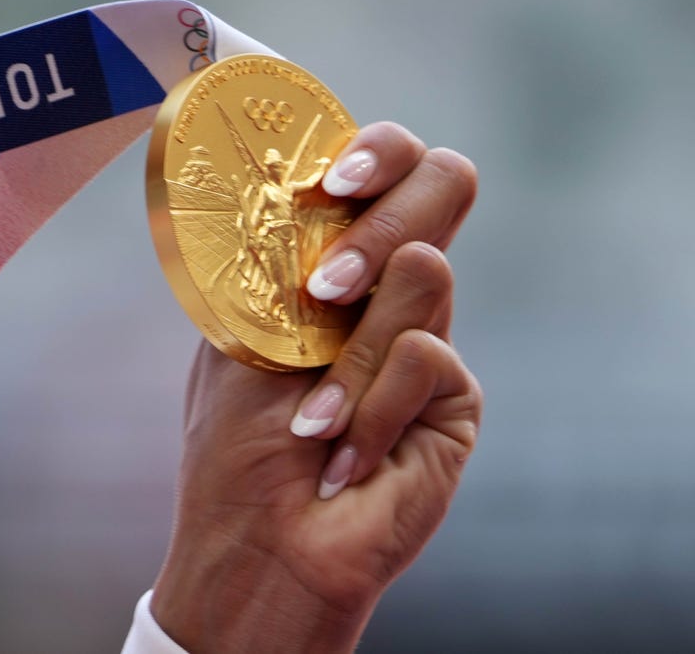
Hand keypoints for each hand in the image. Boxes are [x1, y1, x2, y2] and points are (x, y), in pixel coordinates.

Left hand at [149, 123, 481, 652]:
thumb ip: (284, 257)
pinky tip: (342, 457)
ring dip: (345, 354)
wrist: (261, 542)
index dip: (373, 152)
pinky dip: (367, 407)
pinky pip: (425, 355)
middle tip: (326, 287)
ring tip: (308, 420)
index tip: (325, 187)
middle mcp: (393, 290)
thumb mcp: (244, 333)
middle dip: (381, 221)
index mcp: (339, 264)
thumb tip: (304, 182)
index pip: (384, 167)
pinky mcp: (456, 396)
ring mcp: (430, 336)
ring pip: (424, 272)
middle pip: (444, 182)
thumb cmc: (238, 444)